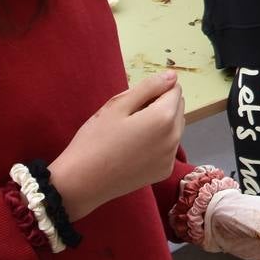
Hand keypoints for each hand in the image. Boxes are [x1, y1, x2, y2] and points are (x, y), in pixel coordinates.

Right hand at [48, 72, 183, 222]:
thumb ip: (148, 87)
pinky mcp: (164, 172)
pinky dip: (159, 142)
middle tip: (130, 115)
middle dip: (161, 105)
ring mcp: (171, 158)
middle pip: (178, 108)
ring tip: (132, 132)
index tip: (134, 100)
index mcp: (163, 118)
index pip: (174, 89)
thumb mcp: (117, 106)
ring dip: (162, 123)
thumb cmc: (95, 139)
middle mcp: (174, 138)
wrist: (82, 183)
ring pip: (176, 127)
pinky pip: (169, 147)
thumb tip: (172, 76)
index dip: (155, 90)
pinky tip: (135, 149)